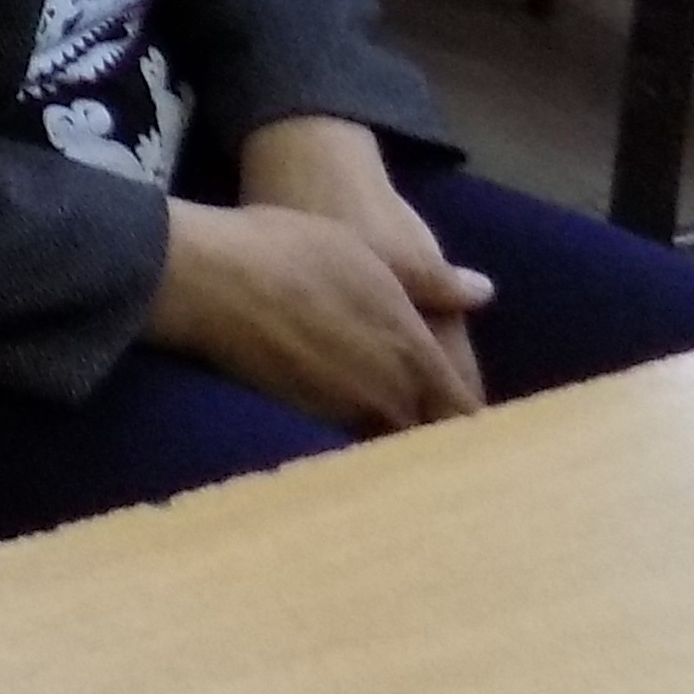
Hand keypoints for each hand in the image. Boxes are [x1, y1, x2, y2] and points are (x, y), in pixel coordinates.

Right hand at [148, 194, 487, 434]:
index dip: (475, 424)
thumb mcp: (371, 252)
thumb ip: (434, 282)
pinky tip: (346, 414)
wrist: (208, 279)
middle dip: (438, 438)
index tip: (482, 429)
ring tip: (398, 428)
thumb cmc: (293, 251)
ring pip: (388, 442)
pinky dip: (358, 435)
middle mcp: (385, 394)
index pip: (463, 413)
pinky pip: (349, 438)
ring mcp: (341, 412)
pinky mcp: (302, 419)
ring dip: (397, 438)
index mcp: (412, 353)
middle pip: (428, 439)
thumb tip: (485, 292)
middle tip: (443, 433)